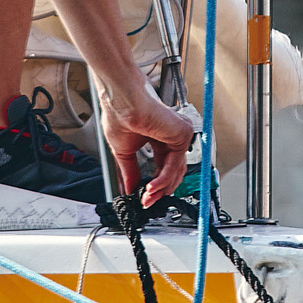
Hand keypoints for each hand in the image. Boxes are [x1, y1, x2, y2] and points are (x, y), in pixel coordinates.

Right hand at [100, 84, 193, 207]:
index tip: (144, 198)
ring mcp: (179, 135)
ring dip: (160, 188)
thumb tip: (131, 190)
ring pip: (175, 171)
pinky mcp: (182, 134)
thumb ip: (131, 172)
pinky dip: (163, 179)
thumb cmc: (119, 114)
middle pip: (173, 172)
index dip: (154, 185)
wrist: (121, 100)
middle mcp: (172, 137)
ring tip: (146, 196)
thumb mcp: (125, 151)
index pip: (164, 167)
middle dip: (159, 190)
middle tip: (146, 201)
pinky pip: (174, 165)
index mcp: (160, 138)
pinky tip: (151, 187)